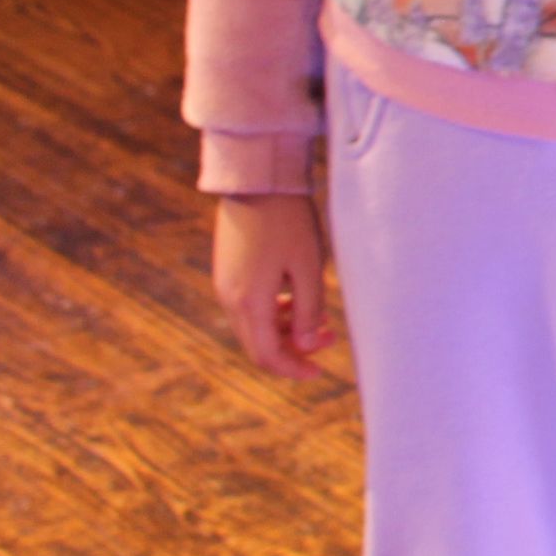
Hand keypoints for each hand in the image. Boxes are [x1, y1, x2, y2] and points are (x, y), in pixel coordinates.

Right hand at [213, 194, 336, 377]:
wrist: (257, 182)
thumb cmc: (289, 222)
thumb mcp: (308, 267)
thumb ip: (309, 311)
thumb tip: (308, 347)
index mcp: (248, 303)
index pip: (267, 355)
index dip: (293, 368)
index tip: (318, 373)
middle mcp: (229, 299)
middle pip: (258, 344)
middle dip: (294, 350)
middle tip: (330, 341)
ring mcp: (225, 285)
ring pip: (254, 325)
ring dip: (286, 330)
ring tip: (323, 321)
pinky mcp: (228, 272)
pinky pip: (249, 306)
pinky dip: (274, 312)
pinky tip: (299, 301)